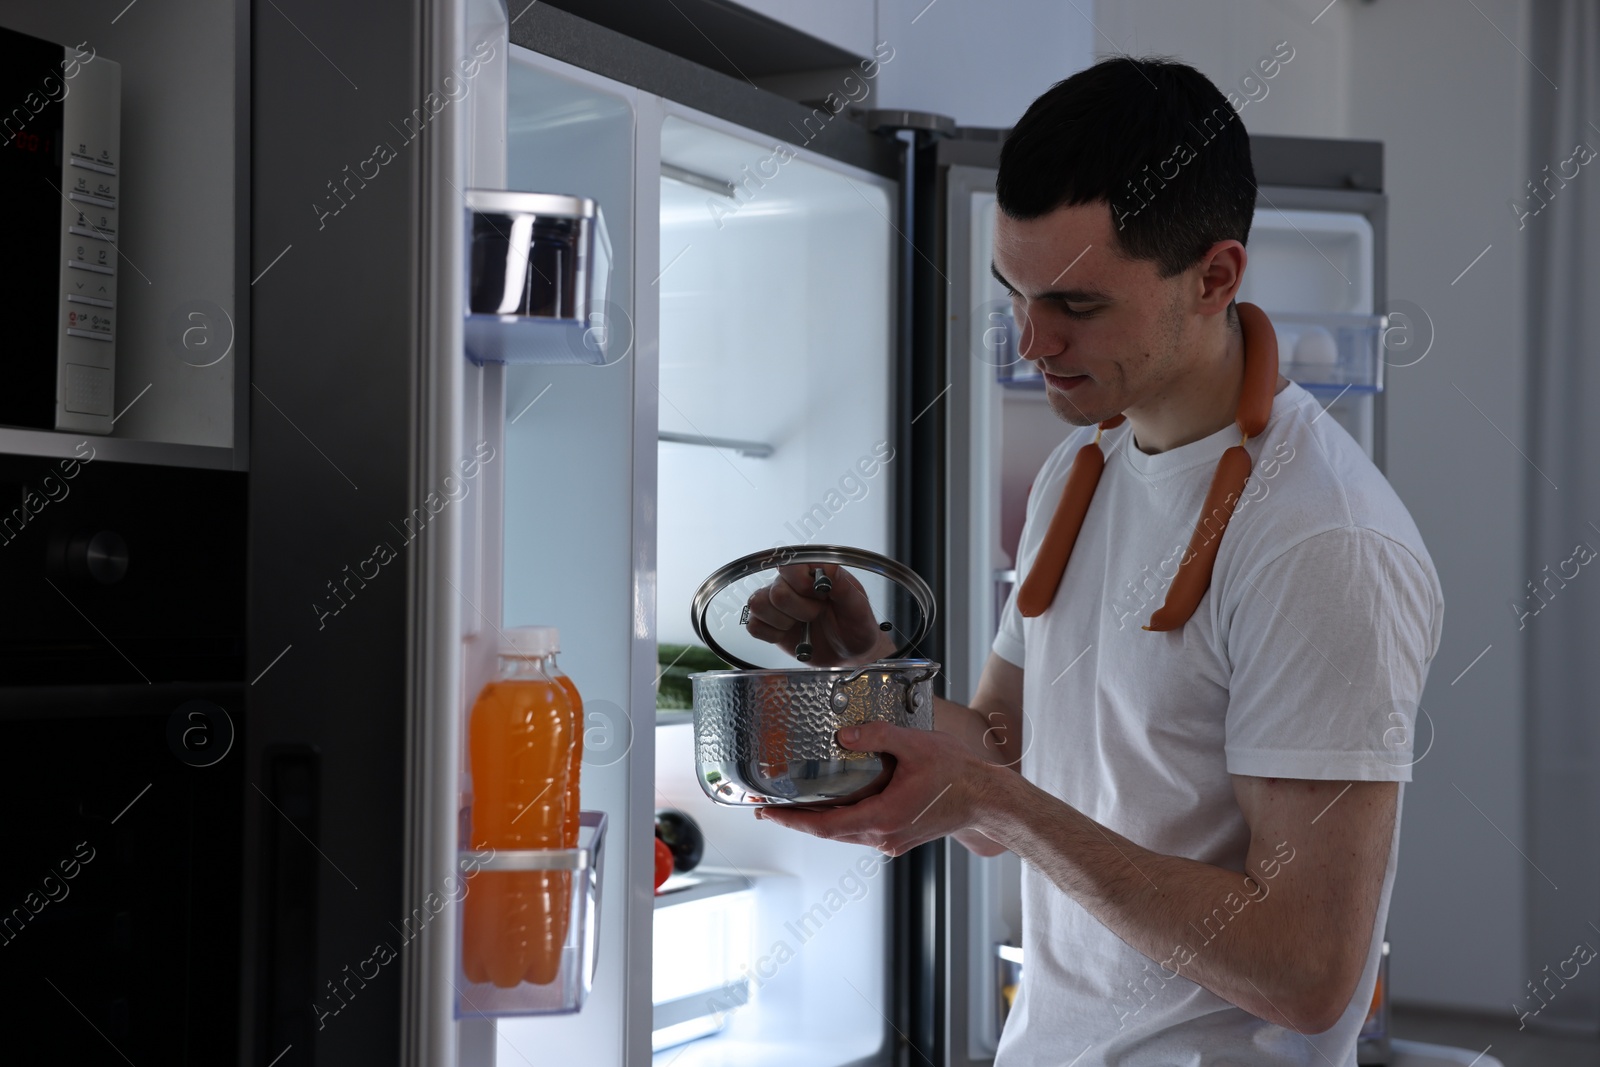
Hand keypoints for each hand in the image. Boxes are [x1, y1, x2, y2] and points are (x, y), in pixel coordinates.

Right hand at [743, 563, 896, 667]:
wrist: (850, 652)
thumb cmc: (855, 626)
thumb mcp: (858, 608)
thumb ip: (844, 588)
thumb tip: (829, 569)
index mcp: (813, 571)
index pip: (790, 565)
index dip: (803, 584)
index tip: (821, 597)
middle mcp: (790, 583)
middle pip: (776, 591)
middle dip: (800, 610)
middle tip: (816, 615)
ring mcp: (776, 604)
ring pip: (758, 604)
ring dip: (783, 622)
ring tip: (801, 625)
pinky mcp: (768, 624)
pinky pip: (753, 625)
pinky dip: (771, 634)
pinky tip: (788, 634)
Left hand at [755, 721, 1005, 856]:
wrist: (988, 800)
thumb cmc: (958, 776)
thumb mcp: (915, 745)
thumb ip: (877, 737)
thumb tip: (843, 735)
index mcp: (883, 818)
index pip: (824, 826)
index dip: (791, 820)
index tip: (766, 813)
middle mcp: (884, 836)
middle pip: (829, 832)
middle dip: (797, 820)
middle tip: (769, 808)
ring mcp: (892, 839)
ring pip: (846, 832)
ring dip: (820, 820)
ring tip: (795, 806)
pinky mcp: (900, 836)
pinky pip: (863, 830)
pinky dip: (843, 819)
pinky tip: (838, 803)